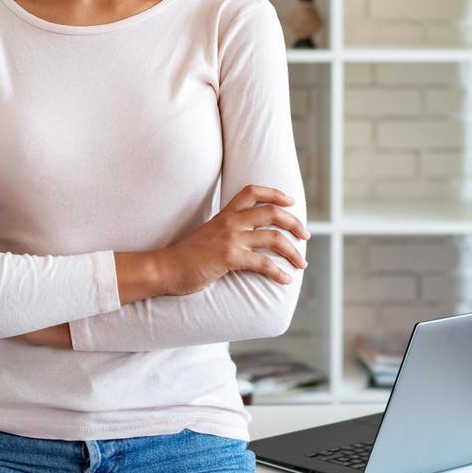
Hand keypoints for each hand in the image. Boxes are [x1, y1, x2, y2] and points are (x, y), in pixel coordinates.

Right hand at [154, 185, 309, 297]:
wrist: (165, 268)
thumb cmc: (186, 256)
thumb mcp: (208, 235)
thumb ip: (226, 232)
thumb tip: (246, 239)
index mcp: (224, 215)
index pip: (252, 192)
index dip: (275, 193)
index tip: (290, 201)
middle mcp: (230, 222)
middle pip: (271, 212)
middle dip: (294, 223)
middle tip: (306, 235)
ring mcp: (230, 239)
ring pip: (273, 238)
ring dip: (293, 252)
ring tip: (302, 264)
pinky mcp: (229, 257)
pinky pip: (263, 263)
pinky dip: (278, 273)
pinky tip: (285, 280)